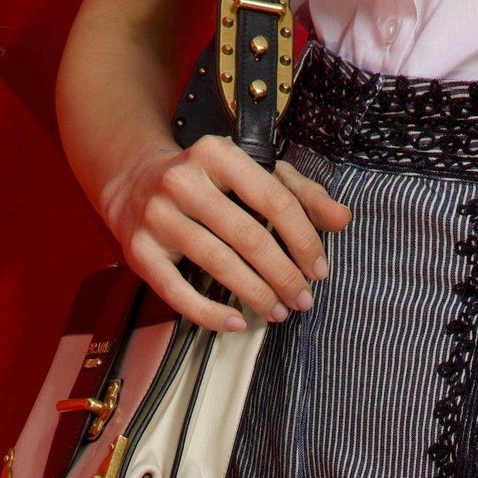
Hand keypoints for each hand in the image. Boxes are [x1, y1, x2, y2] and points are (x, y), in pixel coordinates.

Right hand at [100, 135, 350, 332]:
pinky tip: (236, 322)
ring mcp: (158, 215)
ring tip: (277, 311)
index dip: (303, 240)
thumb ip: (300, 195)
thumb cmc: (208, 184)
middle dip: (282, 275)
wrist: (134, 182)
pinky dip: (211, 314)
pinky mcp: (140, 250)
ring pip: (218, 264)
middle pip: (248, 236)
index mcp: (218, 155)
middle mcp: (184, 181)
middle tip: (302, 299)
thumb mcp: (253, 175)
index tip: (319, 270)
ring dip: (255, 295)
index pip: (274, 200)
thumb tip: (342, 218)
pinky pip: (179, 292)